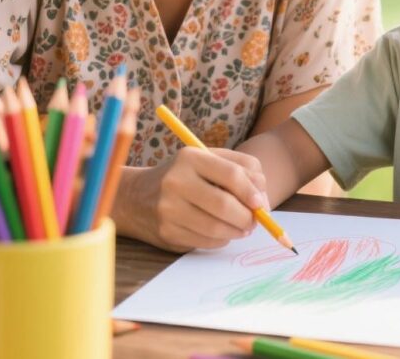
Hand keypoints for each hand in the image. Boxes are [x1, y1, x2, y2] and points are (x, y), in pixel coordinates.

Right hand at [117, 147, 267, 251]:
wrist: (136, 197)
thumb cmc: (183, 176)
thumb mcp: (207, 160)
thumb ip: (240, 169)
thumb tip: (263, 200)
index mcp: (190, 158)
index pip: (231, 175)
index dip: (252, 192)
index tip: (260, 203)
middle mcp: (176, 181)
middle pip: (225, 205)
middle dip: (247, 217)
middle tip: (255, 220)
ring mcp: (169, 209)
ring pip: (216, 228)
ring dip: (237, 231)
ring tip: (242, 228)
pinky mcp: (167, 232)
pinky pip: (206, 241)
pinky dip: (221, 239)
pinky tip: (222, 233)